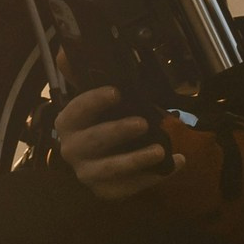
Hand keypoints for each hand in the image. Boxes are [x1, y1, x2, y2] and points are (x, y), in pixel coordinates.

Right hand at [55, 82, 169, 201]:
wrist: (96, 158)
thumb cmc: (98, 122)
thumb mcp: (92, 98)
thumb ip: (79, 72)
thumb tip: (65, 52)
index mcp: (68, 122)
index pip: (78, 109)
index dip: (95, 100)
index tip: (117, 91)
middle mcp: (72, 150)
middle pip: (94, 141)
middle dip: (118, 131)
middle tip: (143, 123)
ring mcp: (88, 173)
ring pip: (111, 169)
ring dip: (136, 159)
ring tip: (160, 151)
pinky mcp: (106, 191)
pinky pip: (131, 186)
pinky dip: (154, 176)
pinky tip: (177, 163)